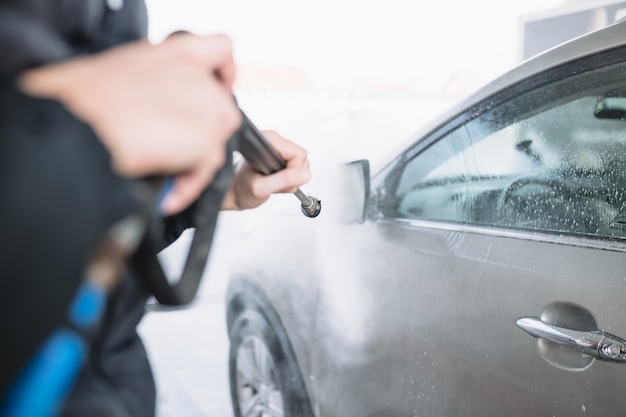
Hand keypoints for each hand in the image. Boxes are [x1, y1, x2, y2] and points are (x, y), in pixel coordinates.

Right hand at [18, 33, 240, 214]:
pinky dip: (187, 184)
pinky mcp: (207, 141)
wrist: (78, 124)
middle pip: (221, 110)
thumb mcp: (120, 72)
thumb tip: (148, 103)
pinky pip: (204, 170)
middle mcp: (199, 77)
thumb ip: (151, 81)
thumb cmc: (82, 100)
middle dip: (200, 133)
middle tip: (172, 148)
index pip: (220, 49)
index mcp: (177, 52)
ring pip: (214, 142)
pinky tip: (165, 192)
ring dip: (193, 161)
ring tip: (163, 173)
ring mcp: (208, 108)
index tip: (217, 86)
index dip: (222, 71)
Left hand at [221, 130, 310, 209]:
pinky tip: (275, 180)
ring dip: (290, 178)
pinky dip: (288, 178)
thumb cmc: (242, 188)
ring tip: (273, 182)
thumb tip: (305, 174)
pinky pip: (296, 166)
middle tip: (275, 183)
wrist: (234, 191)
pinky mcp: (279, 155)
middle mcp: (274, 141)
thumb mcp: (262, 188)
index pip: (299, 154)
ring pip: (300, 163)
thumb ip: (284, 180)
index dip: (294, 171)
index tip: (281, 180)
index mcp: (269, 142)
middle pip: (301, 158)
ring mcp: (277, 148)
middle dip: (293, 176)